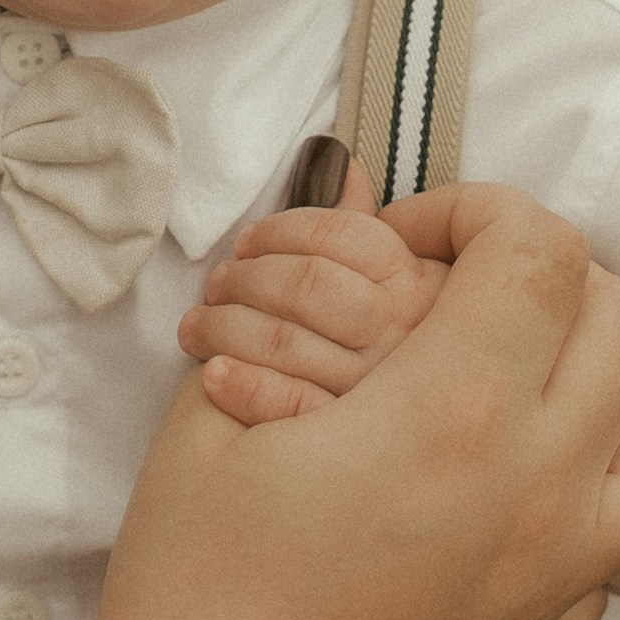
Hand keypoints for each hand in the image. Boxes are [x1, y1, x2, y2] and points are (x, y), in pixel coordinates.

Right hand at [83, 187, 619, 619]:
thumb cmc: (193, 607)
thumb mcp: (212, 418)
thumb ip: (297, 288)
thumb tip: (346, 176)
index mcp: (453, 420)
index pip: (539, 251)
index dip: (478, 211)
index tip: (409, 236)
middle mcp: (541, 491)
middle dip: (547, 272)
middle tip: (457, 288)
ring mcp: (565, 574)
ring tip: (533, 365)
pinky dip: (603, 474)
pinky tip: (520, 474)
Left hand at [178, 166, 444, 427]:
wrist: (423, 456)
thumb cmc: (399, 358)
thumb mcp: (403, 290)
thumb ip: (363, 230)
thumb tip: (338, 163)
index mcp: (420, 289)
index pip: (346, 237)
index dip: (283, 231)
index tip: (248, 241)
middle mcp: (405, 339)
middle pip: (308, 284)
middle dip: (247, 278)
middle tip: (216, 284)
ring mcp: (375, 396)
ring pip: (284, 342)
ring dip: (223, 327)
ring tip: (196, 327)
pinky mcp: (346, 451)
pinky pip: (285, 407)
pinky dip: (241, 385)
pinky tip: (213, 375)